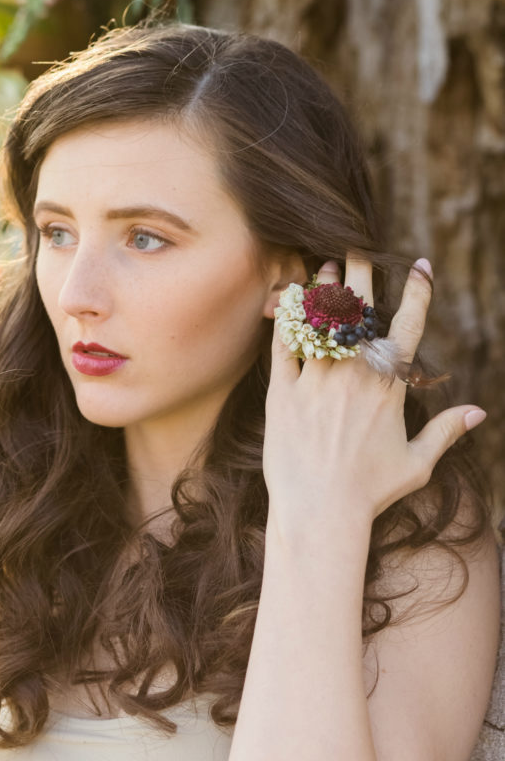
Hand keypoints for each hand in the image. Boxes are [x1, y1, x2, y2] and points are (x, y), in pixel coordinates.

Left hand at [263, 253, 485, 531]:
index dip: (418, 290)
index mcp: (390, 386)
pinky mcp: (281, 392)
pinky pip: (283, 344)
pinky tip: (289, 297)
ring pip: (320, 320)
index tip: (420, 265)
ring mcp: (315, 380)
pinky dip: (286, 318)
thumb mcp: (416, 463)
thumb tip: (478, 413)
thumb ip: (446, 432)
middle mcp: (354, 374)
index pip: (410, 324)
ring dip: (324, 288)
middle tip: (356, 247)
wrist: (320, 513)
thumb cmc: (371, 493)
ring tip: (325, 267)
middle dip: (361, 271)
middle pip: (360, 309)